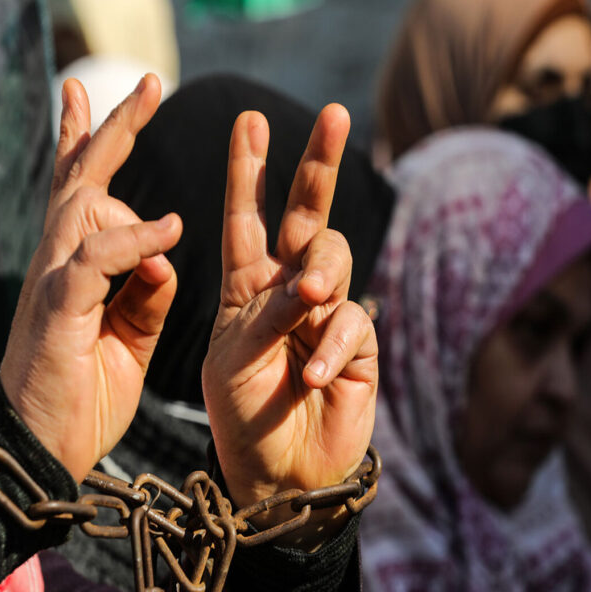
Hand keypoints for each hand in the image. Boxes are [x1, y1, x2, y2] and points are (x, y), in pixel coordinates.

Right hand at [0, 74, 181, 481]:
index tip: (95, 99)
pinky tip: (169, 229)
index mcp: (75, 270)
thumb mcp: (128, 338)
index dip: (90, 146)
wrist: (42, 453)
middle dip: (111, 126)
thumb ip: (145, 295)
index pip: (82, 196)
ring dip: (115, 151)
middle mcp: (59, 264)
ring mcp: (54, 283)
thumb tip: (166, 253)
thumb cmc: (82, 396)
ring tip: (148, 102)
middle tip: (146, 81)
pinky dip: (132, 240)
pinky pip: (96, 260)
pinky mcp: (57, 310)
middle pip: (80, 179)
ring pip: (81, 200)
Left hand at [202, 105, 378, 545]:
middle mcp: (288, 290)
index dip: (248, 171)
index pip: (247, 219)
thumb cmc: (242, 415)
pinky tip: (314, 377)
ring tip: (307, 300)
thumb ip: (263, 314)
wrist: (279, 477)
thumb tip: (309, 282)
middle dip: (320, 163)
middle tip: (335, 114)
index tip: (249, 121)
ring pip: (336, 258)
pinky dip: (332, 347)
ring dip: (321, 271)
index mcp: (247, 287)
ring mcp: (326, 314)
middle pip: (308, 216)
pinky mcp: (357, 345)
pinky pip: (351, 324)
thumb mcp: (233, 359)